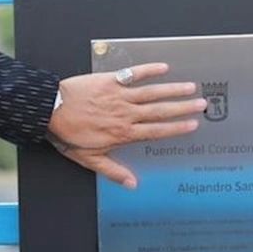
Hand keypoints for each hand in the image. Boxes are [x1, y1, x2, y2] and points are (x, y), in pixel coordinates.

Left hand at [48, 62, 204, 187]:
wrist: (50, 110)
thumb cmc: (68, 135)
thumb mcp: (90, 159)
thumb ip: (113, 171)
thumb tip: (132, 184)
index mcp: (123, 133)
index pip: (156, 131)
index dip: (176, 128)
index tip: (193, 125)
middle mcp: (126, 114)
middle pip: (160, 111)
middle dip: (183, 108)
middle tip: (201, 104)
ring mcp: (119, 96)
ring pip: (152, 92)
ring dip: (172, 90)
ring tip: (190, 87)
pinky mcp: (110, 81)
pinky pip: (133, 75)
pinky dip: (149, 70)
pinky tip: (163, 67)